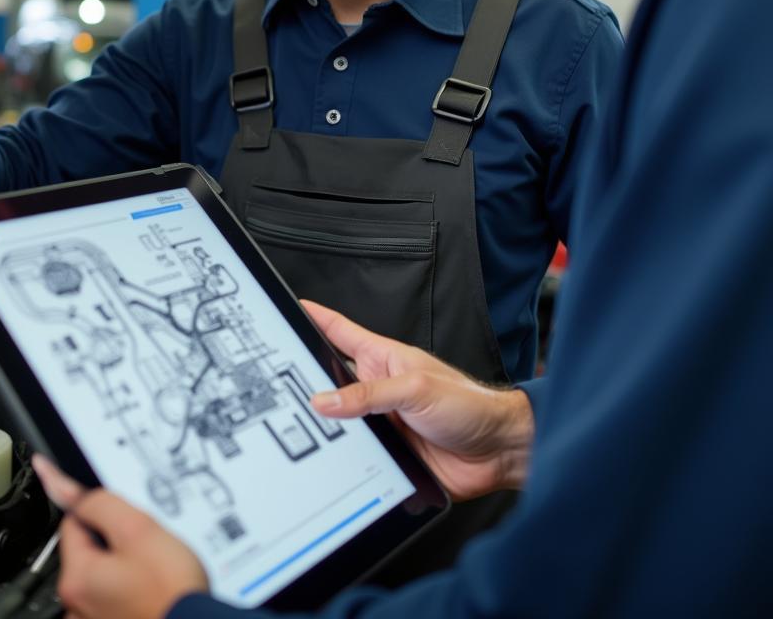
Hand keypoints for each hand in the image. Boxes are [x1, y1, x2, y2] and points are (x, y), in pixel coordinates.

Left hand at [32, 456, 208, 618]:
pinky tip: (157, 583)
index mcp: (77, 578)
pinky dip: (134, 585)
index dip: (100, 508)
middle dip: (118, 538)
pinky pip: (118, 594)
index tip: (118, 506)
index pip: (73, 521)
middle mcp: (77, 605)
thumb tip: (64, 487)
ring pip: (107, 572)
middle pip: (91, 549)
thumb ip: (100, 505)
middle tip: (148, 538)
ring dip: (127, 563)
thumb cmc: (170, 589)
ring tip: (157, 563)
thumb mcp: (137, 530)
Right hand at [304, 301, 534, 500]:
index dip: (314, 317)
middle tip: (275, 383)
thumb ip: (368, 395)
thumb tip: (324, 400)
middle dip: (305, 380)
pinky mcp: (385, 453)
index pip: (339, 331)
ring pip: (337, 422)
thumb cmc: (469, 405)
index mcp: (383, 358)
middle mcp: (377, 388)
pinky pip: (352, 455)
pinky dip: (340, 460)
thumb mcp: (415, 389)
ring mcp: (380, 422)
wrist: (497, 451)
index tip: (289, 306)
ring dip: (324, 428)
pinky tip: (330, 465)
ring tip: (298, 429)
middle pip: (329, 380)